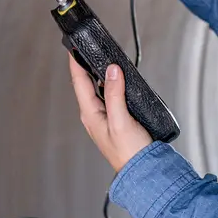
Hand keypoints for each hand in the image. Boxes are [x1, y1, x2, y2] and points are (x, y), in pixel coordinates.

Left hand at [67, 54, 153, 173]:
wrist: (144, 170)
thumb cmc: (130, 152)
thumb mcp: (121, 120)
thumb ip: (115, 94)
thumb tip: (111, 70)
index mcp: (90, 114)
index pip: (79, 82)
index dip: (75, 63)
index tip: (73, 47)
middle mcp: (94, 115)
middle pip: (86, 84)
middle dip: (86, 65)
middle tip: (87, 48)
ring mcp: (105, 117)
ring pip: (98, 90)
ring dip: (100, 74)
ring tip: (102, 58)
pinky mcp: (116, 119)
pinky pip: (110, 97)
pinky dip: (112, 85)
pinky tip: (118, 79)